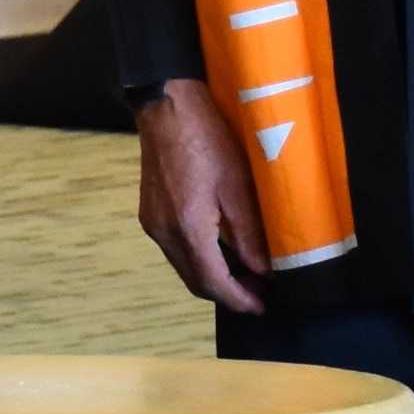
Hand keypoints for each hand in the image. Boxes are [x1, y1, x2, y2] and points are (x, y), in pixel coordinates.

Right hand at [132, 79, 269, 313]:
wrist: (166, 105)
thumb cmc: (206, 137)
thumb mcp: (237, 184)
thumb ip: (249, 233)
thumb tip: (263, 270)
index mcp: (187, 228)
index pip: (213, 281)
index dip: (238, 299)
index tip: (261, 307)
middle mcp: (164, 233)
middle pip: (195, 281)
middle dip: (227, 293)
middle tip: (258, 294)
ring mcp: (153, 224)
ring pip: (185, 267)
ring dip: (213, 277)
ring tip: (245, 274)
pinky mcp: (151, 213)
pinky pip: (176, 249)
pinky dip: (200, 258)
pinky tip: (220, 249)